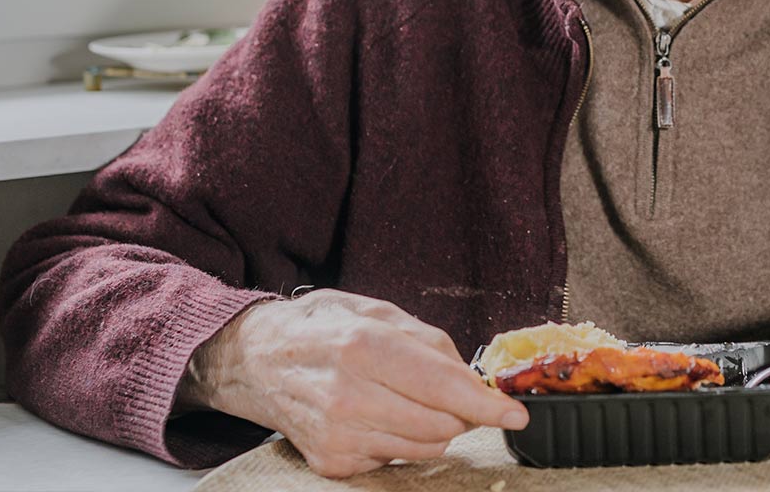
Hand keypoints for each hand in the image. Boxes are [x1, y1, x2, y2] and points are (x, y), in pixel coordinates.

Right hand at [185, 289, 527, 477]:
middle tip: (451, 394)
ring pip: (424, 446)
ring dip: (433, 426)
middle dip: (460, 412)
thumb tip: (471, 379)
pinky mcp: (331, 461)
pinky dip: (401, 439)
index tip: (514, 414)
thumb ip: (428, 340)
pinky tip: (377, 413)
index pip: (443, 386)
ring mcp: (338, 433)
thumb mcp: (373, 309)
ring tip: (405, 397)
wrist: (254, 359)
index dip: (486, 404)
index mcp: (362, 346)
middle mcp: (348, 394)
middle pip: (441, 423)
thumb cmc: (318, 328)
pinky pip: (396, 458)